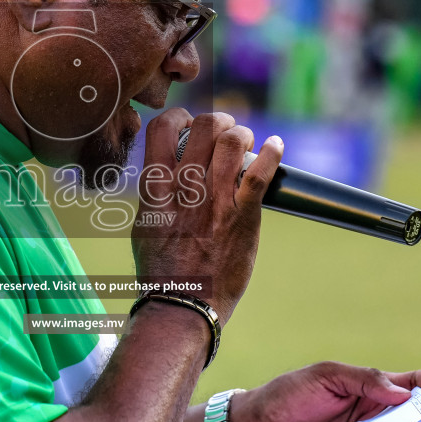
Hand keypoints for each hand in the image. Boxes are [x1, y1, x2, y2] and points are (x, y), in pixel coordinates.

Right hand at [131, 108, 283, 324]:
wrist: (183, 304)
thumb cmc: (161, 270)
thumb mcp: (144, 224)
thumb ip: (156, 194)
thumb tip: (166, 174)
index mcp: (155, 187)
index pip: (162, 128)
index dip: (178, 117)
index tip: (188, 125)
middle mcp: (184, 186)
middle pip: (204, 126)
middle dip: (218, 121)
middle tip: (225, 132)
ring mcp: (215, 199)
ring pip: (233, 140)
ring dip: (243, 134)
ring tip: (247, 143)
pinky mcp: (243, 216)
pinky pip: (260, 171)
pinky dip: (272, 152)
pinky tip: (276, 146)